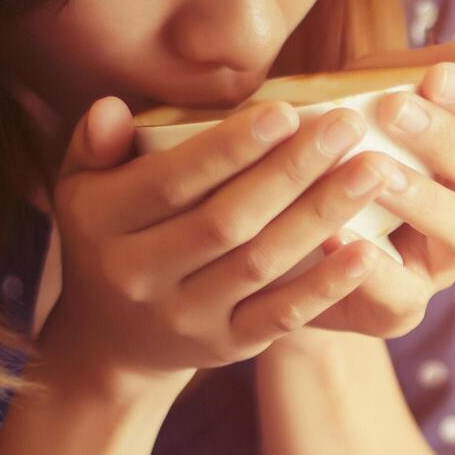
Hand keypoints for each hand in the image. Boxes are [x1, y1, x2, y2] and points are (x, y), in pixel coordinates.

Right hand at [40, 91, 410, 402]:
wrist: (113, 344)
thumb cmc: (110, 241)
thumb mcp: (82, 190)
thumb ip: (95, 147)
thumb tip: (114, 108)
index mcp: (100, 223)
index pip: (172, 180)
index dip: (230, 148)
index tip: (287, 111)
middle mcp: (139, 275)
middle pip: (227, 220)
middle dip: (292, 171)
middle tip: (348, 127)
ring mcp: (188, 317)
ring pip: (262, 263)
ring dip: (322, 215)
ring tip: (372, 173)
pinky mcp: (229, 346)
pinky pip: (282, 315)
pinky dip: (326, 284)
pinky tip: (368, 251)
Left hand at [301, 35, 454, 338]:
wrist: (266, 225)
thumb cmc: (327, 151)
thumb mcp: (368, 98)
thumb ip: (424, 71)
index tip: (434, 75)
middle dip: (446, 140)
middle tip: (395, 110)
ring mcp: (441, 262)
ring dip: (423, 198)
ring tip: (375, 171)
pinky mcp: (400, 308)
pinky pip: (401, 295)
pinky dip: (372, 269)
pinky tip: (334, 232)